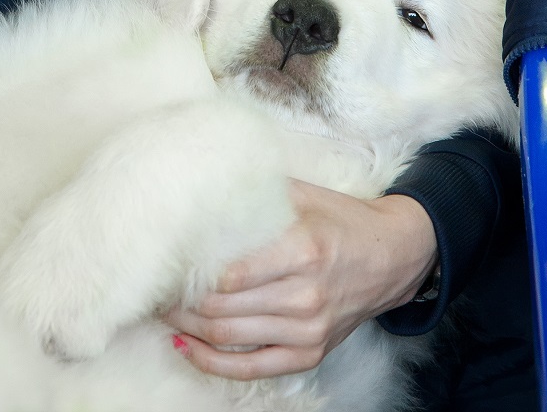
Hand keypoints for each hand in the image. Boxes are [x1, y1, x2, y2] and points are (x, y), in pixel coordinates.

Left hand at [164, 180, 437, 380]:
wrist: (393, 257)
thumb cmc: (343, 220)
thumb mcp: (305, 194)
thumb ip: (258, 189)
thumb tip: (208, 179)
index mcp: (301, 249)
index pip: (228, 273)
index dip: (189, 272)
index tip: (164, 261)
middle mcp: (304, 294)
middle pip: (221, 307)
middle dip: (179, 299)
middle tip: (153, 285)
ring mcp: (307, 330)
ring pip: (228, 337)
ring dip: (187, 326)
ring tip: (163, 308)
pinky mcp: (310, 354)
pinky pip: (250, 367)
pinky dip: (212, 361)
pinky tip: (187, 345)